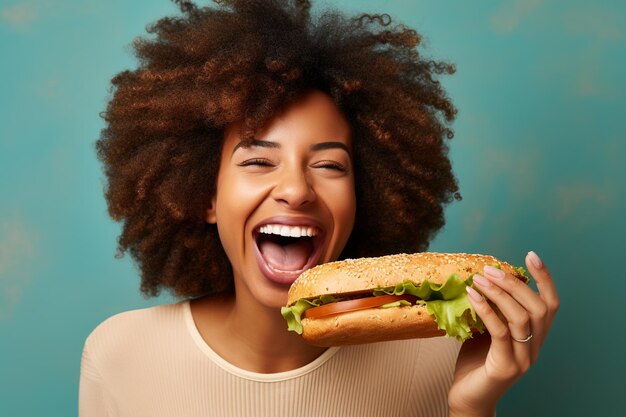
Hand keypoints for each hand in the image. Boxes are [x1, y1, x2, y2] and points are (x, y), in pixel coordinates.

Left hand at [447, 251, 559, 416]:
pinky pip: (500, 332)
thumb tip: (481, 279)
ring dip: (499, 293)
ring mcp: (523, 359)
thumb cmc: (476, 363)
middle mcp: (535, 347)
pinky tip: (472, 295)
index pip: (550, 304)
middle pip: (537, 308)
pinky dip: (486, 309)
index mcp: (535, 337)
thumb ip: (492, 310)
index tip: (532, 255)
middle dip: (514, 283)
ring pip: (520, 318)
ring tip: (478, 279)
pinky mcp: (505, 367)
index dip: (545, 279)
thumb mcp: (486, 331)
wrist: (468, 398)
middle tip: (489, 269)